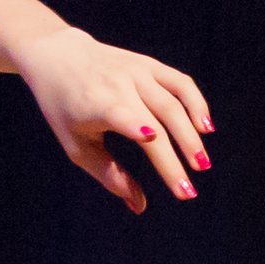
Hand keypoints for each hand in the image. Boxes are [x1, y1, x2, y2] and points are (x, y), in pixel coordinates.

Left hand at [15, 30, 211, 213]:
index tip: (151, 140)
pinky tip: (206, 128)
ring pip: (174, 102)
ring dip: (191, 135)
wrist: (58, 56)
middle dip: (175, 157)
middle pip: (157, 120)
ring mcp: (136, 70)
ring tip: (202, 164)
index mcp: (94, 103)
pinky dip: (197, 103)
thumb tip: (140, 206)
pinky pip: (180, 83)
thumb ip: (108, 174)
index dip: (135, 126)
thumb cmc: (65, 109)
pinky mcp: (149, 63)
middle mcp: (118, 84)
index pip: (121, 117)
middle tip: (189, 190)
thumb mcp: (76, 145)